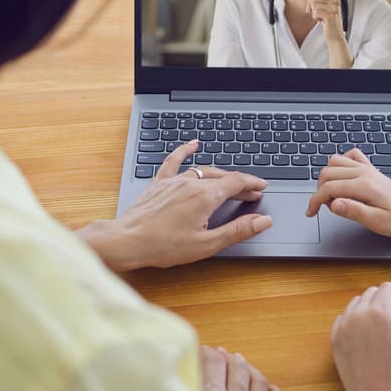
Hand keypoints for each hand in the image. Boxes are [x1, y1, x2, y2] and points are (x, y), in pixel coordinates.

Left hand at [78, 140, 272, 271]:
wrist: (128, 241)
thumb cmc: (163, 246)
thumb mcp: (208, 244)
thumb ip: (238, 230)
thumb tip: (263, 221)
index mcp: (205, 197)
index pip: (237, 183)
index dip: (252, 184)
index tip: (262, 186)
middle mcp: (191, 183)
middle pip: (223, 177)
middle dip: (240, 183)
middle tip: (252, 192)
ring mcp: (174, 181)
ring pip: (204, 170)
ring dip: (221, 175)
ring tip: (231, 182)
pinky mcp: (160, 183)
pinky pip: (174, 161)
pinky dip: (185, 151)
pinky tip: (193, 144)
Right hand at [201, 346, 288, 390]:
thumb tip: (183, 373)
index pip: (212, 362)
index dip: (206, 351)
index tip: (202, 351)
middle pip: (236, 367)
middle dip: (226, 357)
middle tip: (219, 355)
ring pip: (259, 381)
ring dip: (248, 369)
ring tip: (240, 365)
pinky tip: (267, 388)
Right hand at [305, 148, 390, 238]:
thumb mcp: (376, 222)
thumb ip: (354, 211)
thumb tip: (333, 203)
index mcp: (363, 186)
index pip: (329, 188)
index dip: (315, 201)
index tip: (311, 213)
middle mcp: (363, 172)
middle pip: (327, 173)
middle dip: (320, 190)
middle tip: (328, 208)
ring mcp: (366, 168)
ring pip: (334, 161)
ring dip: (327, 177)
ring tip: (334, 195)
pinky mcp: (368, 168)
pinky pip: (350, 155)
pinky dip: (341, 163)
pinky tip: (343, 178)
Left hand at [306, 0, 343, 37]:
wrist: (335, 35)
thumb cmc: (330, 19)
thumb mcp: (329, 3)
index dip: (311, 1)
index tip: (316, 8)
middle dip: (311, 6)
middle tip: (317, 13)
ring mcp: (334, 7)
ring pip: (313, 4)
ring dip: (314, 13)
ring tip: (321, 17)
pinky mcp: (331, 15)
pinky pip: (315, 12)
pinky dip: (316, 17)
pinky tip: (322, 20)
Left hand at [331, 282, 390, 390]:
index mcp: (379, 313)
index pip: (388, 287)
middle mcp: (357, 314)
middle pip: (372, 292)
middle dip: (386, 299)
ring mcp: (343, 325)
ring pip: (357, 302)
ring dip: (369, 307)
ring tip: (380, 326)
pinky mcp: (334, 337)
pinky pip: (344, 317)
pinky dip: (355, 319)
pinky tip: (365, 334)